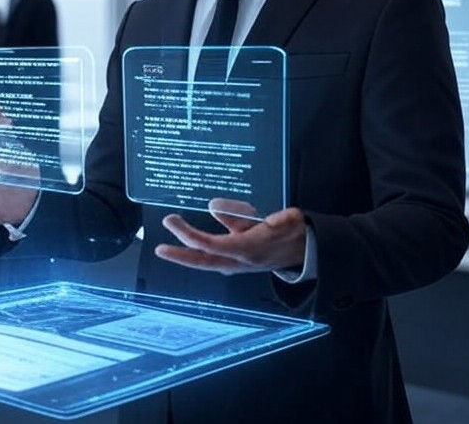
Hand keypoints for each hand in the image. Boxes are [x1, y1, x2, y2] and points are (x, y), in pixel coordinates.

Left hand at [154, 198, 306, 274]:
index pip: (213, 245)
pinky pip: (214, 257)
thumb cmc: (295, 232)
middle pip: (205, 261)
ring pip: (207, 261)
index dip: (190, 235)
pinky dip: (198, 252)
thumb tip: (214, 205)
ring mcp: (239, 263)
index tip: (173, 222)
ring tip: (166, 247)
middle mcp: (241, 260)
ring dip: (186, 255)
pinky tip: (186, 244)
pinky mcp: (239, 260)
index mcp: (250, 249)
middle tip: (159, 248)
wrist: (310, 252)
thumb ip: (251, 213)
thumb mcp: (284, 218)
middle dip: (181, 255)